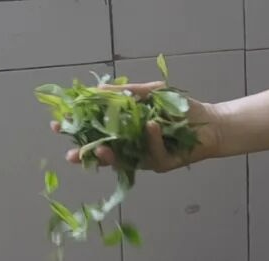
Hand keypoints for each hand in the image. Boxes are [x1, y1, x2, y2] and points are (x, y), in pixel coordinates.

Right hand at [50, 81, 221, 172]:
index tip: (58, 124)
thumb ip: (124, 93)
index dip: (76, 130)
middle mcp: (131, 148)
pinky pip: (153, 154)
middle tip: (69, 154)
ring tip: (99, 148)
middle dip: (85, 153)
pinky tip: (150, 124)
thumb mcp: (150, 93)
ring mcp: (145, 158)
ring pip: (124, 162)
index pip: (94, 132)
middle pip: (103, 154)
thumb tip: (96, 89)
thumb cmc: (180, 109)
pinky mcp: (163, 164)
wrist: (210, 122)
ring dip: (110, 156)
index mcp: (123, 132)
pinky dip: (151, 138)